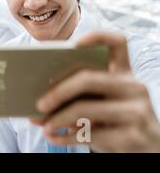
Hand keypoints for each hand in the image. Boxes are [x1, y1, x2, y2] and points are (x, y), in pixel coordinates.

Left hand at [31, 31, 159, 151]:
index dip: (97, 37)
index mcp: (125, 73)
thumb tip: (38, 103)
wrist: (151, 150)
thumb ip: (76, 97)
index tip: (73, 44)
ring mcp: (136, 111)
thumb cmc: (116, 120)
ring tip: (44, 126)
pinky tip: (53, 137)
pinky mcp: (133, 136)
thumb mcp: (102, 103)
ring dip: (58, 118)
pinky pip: (90, 134)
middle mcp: (133, 87)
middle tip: (39, 103)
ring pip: (86, 109)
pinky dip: (65, 137)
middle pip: (88, 78)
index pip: (118, 42)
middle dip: (58, 91)